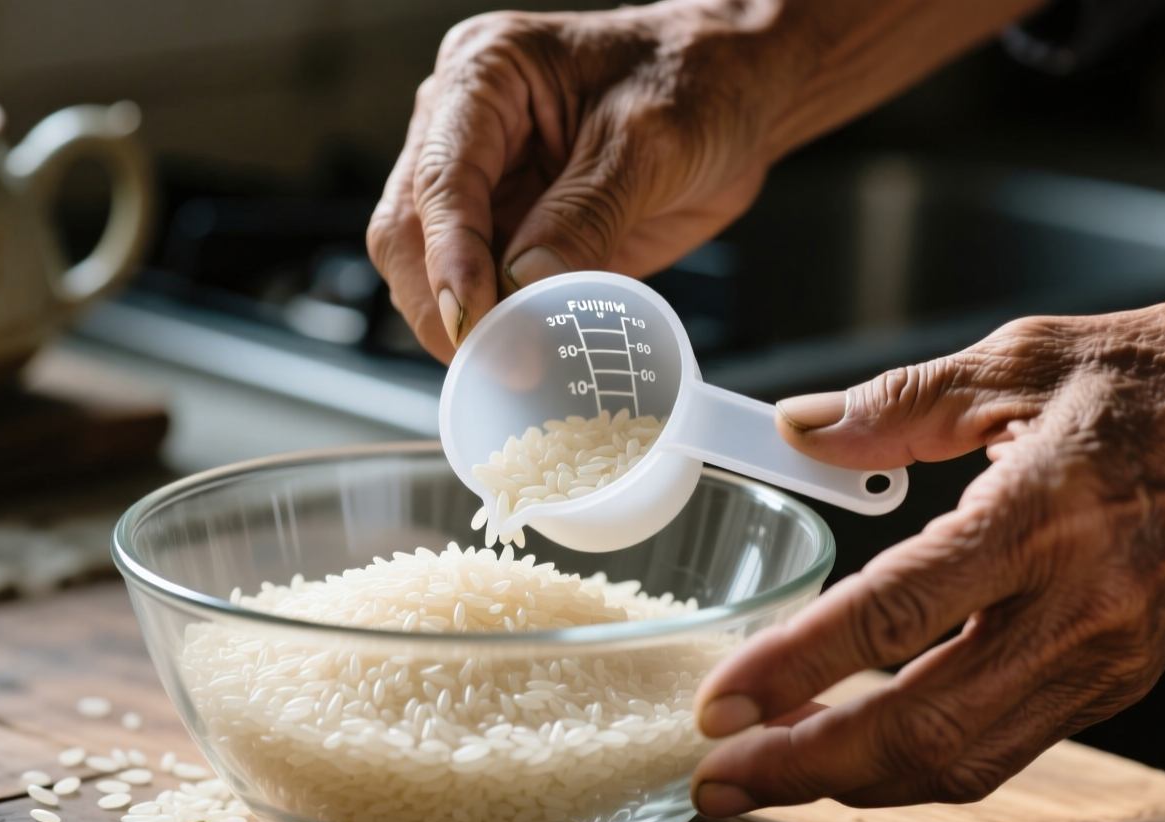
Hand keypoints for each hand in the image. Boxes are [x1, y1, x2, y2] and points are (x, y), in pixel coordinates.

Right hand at [366, 0, 1046, 361]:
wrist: (750, 79)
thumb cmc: (712, 78)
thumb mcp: (661, 139)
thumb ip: (587, 218)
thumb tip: (524, 304)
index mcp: (484, 80)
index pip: (434, 188)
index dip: (449, 271)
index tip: (480, 338)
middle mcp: (467, 127)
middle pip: (413, 242)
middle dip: (449, 319)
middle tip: (504, 392)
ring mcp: (484, 178)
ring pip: (435, 277)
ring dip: (468, 341)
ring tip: (519, 401)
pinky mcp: (517, 223)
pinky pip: (485, 291)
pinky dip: (499, 342)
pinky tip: (529, 381)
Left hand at [690, 296, 1164, 812]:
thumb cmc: (1163, 380)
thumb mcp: (1020, 357)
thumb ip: (895, 402)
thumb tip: (797, 429)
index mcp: (1041, 513)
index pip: (894, 611)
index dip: (795, 666)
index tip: (721, 701)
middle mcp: (1078, 607)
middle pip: (924, 725)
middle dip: (806, 766)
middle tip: (718, 777)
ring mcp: (1104, 659)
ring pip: (965, 759)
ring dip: (855, 782)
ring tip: (766, 775)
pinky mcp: (1117, 683)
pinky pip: (1004, 747)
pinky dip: (919, 762)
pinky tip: (855, 751)